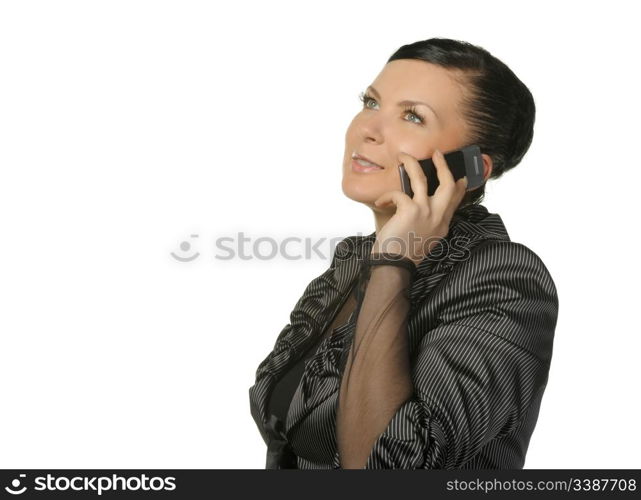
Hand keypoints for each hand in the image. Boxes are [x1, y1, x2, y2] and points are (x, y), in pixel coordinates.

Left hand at [372, 149, 467, 265]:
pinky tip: (381, 202)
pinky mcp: (410, 210)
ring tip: (403, 157)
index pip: (455, 201)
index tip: (461, 178)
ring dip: (412, 165)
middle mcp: (437, 216)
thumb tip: (422, 209)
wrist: (395, 265)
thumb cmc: (403, 254)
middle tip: (437, 154)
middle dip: (443, 166)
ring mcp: (425, 212)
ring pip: (422, 179)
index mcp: (442, 224)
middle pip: (448, 185)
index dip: (460, 187)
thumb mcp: (424, 240)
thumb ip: (428, 224)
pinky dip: (386, 197)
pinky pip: (398, 194)